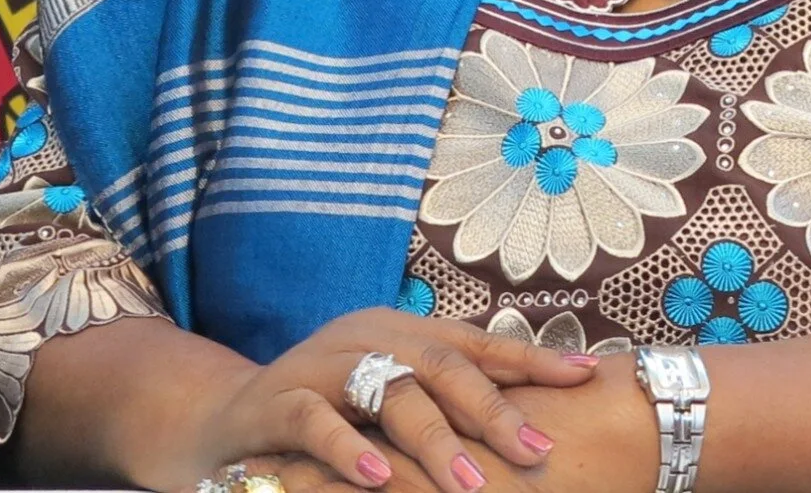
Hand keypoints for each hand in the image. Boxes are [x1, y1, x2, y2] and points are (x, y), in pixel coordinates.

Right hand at [183, 309, 598, 492]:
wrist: (223, 422)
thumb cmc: (327, 414)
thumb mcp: (390, 401)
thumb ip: (445, 403)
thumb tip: (532, 424)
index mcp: (403, 333)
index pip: (477, 343)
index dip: (532, 358)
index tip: (586, 375)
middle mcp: (369, 338)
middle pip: (441, 365)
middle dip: (493, 410)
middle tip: (535, 452)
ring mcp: (322, 366)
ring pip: (388, 392)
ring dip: (432, 439)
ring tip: (468, 480)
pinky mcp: (277, 402)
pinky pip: (315, 421)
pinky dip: (346, 449)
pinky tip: (375, 479)